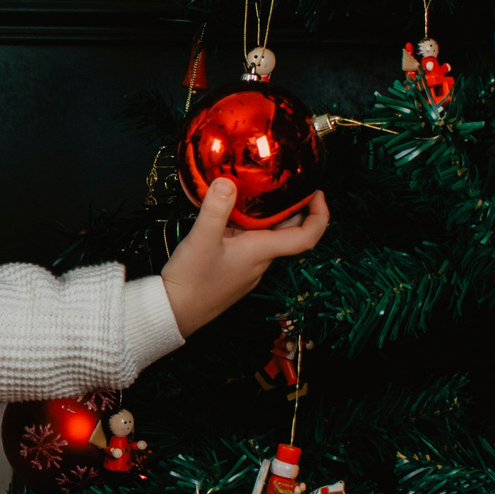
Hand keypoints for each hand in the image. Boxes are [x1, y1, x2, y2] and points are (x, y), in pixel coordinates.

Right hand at [160, 183, 328, 336]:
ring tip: (258, 191)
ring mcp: (248, 267)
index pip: (307, 236)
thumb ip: (215, 209)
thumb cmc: (191, 281)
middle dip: (293, 207)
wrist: (174, 312)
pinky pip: (251, 244)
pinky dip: (250, 226)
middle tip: (285, 183)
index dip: (320, 214)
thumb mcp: (201, 240)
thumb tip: (227, 181)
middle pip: (289, 232)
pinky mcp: (234, 269)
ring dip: (270, 216)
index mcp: (261, 251)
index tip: (316, 193)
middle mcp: (260, 260)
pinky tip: (231, 215)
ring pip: (269, 237)